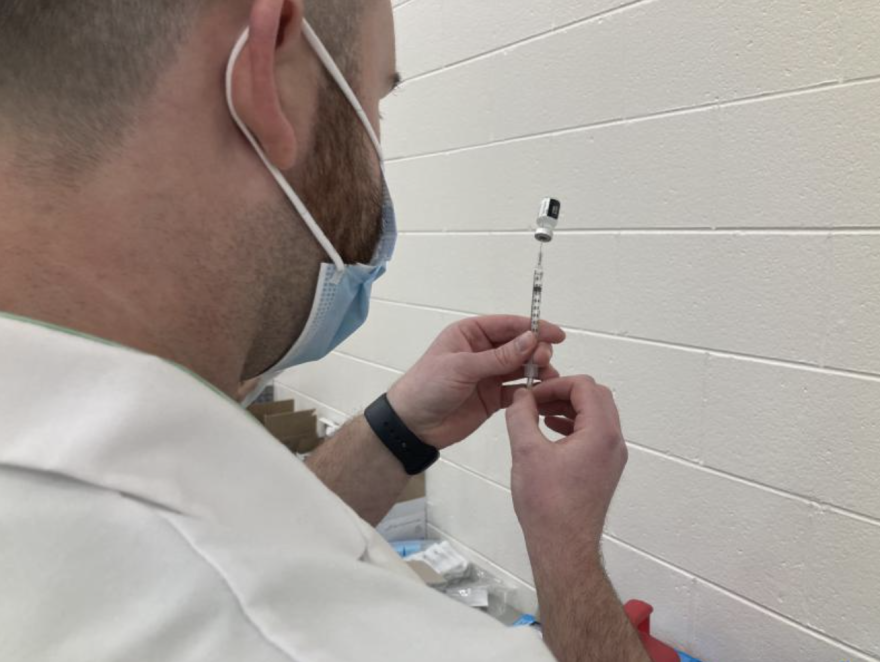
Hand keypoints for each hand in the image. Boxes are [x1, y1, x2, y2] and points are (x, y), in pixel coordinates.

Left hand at [386, 315, 565, 448]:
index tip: (556, 335)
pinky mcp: (493, 397)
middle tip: (545, 360)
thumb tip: (530, 340)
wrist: (413, 425)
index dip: (533, 328)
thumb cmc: (427, 386)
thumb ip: (498, 356)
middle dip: (535, 350)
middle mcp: (482, 351)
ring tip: (548, 377)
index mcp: (470, 334)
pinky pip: (517, 390)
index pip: (507, 325)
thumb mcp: (462, 367)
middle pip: (518, 345)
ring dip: (536, 370)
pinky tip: (540, 393)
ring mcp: (488, 374)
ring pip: (521, 367)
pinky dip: (530, 391)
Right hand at [505, 376, 627, 553]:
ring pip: (595, 415)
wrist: (563, 546)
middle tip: (536, 400)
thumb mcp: (526, 451)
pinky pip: (593, 435)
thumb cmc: (549, 505)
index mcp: (601, 433)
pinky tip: (549, 433)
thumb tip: (521, 397)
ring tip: (538, 414)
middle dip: (564, 392)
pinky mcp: (604, 470)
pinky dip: (573, 425)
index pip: (584, 386)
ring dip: (568, 408)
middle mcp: (614, 442)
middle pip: (595, 397)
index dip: (555, 384)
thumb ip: (521, 416)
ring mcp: (612, 457)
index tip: (532, 396)